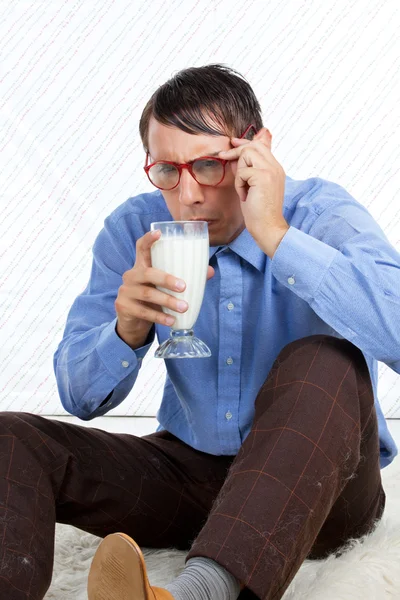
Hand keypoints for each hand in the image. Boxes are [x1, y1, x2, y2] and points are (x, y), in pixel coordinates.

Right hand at [115, 230, 214, 344]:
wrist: (132, 321)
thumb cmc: (153, 298)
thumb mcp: (165, 287)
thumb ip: (184, 277)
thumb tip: (209, 271)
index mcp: (141, 266)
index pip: (141, 248)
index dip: (149, 239)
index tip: (159, 233)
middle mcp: (131, 275)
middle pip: (148, 273)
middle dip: (167, 279)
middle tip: (184, 287)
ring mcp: (126, 291)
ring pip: (148, 294)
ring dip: (168, 301)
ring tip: (184, 307)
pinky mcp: (124, 307)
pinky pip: (144, 311)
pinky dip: (160, 316)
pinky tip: (171, 320)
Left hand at [219, 128, 288, 256]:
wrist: (267, 227)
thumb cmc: (259, 212)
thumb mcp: (251, 187)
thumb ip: (246, 172)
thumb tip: (233, 159)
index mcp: (275, 169)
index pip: (260, 146)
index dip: (245, 143)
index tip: (232, 143)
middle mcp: (275, 167)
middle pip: (254, 145)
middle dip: (236, 149)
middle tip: (223, 155)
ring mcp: (271, 170)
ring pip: (247, 154)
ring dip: (239, 172)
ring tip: (243, 189)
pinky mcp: (263, 176)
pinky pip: (242, 172)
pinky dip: (239, 184)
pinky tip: (245, 196)